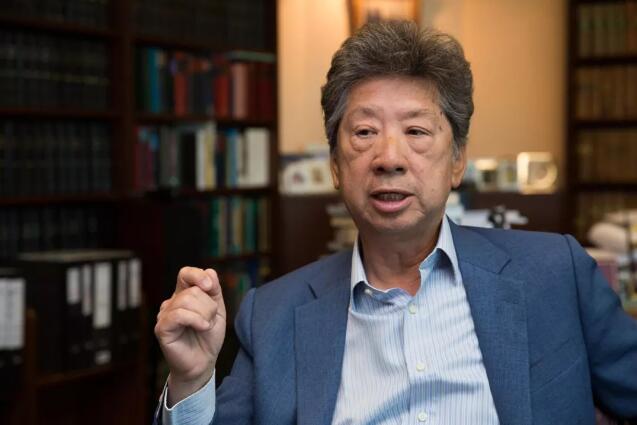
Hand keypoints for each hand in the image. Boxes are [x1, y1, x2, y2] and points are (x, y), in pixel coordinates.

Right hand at [155, 267, 226, 403]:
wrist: (203, 362)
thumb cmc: (208, 337)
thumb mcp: (218, 310)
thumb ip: (214, 291)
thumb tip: (210, 271)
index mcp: (184, 295)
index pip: (185, 274)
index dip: (198, 275)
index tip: (211, 287)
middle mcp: (172, 302)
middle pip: (192, 290)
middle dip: (209, 305)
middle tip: (210, 320)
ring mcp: (165, 315)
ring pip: (186, 301)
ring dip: (204, 314)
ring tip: (205, 326)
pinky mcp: (162, 328)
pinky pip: (179, 314)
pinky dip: (195, 320)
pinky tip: (202, 327)